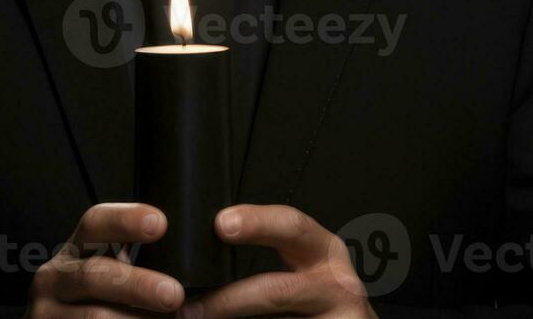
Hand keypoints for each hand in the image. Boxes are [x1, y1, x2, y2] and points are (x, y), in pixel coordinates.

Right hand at [27, 202, 186, 316]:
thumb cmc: (104, 304)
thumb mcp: (114, 277)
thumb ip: (146, 263)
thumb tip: (207, 252)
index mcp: (76, 250)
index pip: (95, 223)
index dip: (125, 220)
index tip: (160, 222)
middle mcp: (55, 277)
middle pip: (95, 275)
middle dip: (138, 285)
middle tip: (174, 294)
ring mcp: (47, 312)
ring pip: (95, 317)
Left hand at [181, 205, 375, 317]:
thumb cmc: (318, 295)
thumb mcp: (303, 264)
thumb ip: (269, 253)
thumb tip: (206, 254)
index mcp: (324, 250)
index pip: (291, 225)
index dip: (256, 222)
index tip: (221, 224)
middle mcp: (338, 284)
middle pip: (277, 289)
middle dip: (229, 300)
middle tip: (190, 306)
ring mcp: (342, 318)